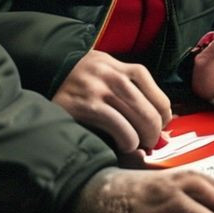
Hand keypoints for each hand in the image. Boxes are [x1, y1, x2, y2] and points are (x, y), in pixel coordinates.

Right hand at [53, 52, 171, 153]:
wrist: (50, 72)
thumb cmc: (86, 81)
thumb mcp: (110, 77)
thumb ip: (134, 96)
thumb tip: (163, 131)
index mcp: (123, 68)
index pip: (159, 96)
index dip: (163, 118)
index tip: (157, 128)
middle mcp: (114, 76)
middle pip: (152, 112)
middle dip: (154, 135)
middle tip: (148, 143)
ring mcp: (100, 90)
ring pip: (139, 121)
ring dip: (142, 141)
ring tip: (133, 144)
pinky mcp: (87, 106)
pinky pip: (121, 129)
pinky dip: (127, 142)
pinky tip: (121, 144)